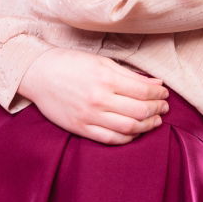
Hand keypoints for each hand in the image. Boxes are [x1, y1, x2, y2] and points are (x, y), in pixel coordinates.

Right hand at [18, 48, 169, 144]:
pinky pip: (111, 139)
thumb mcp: (102, 61)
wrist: (38, 74)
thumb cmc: (71, 63)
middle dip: (157, 110)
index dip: (159, 94)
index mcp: (106, 78)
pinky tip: (135, 132)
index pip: (144, 91)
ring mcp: (89, 116)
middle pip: (140, 111)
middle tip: (164, 108)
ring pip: (129, 128)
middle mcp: (99, 99)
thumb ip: (130, 74)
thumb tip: (156, 83)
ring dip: (147, 126)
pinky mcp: (81, 129)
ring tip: (155, 121)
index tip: (164, 93)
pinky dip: (128, 138)